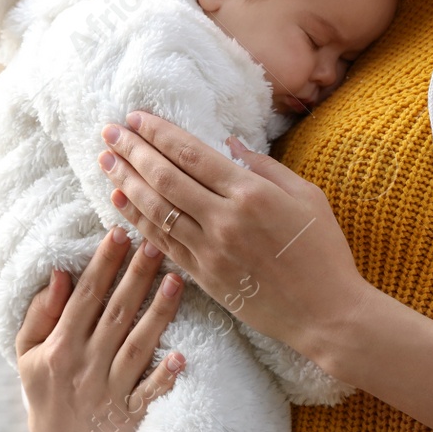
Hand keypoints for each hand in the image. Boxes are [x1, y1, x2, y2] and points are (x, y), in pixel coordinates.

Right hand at [15, 224, 188, 431]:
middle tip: (155, 244)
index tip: (120, 233)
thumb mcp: (28, 352)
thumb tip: (61, 273)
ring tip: (176, 280)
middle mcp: (85, 367)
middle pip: (116, 314)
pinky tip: (182, 355)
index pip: (85, 297)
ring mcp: (110, 393)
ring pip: (137, 347)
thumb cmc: (46, 387)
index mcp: (60, 347)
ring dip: (158, 313)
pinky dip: (165, 378)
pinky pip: (150, 395)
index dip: (103, 264)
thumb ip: (41, 312)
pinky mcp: (130, 416)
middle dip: (136, 277)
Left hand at [96, 111, 369, 363]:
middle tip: (108, 133)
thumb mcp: (307, 196)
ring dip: (126, 183)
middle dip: (133, 151)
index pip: (191, 155)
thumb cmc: (323, 251)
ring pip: (157, 211)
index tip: (136, 118)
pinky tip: (120, 203)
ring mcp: (211, 251)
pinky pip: (162, 244)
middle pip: (165, 179)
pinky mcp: (204, 277)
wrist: (327, 314)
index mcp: (251, 193)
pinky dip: (137, 221)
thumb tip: (228, 143)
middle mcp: (225, 220)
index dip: (159, 134)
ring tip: (106, 162)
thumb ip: (265, 166)